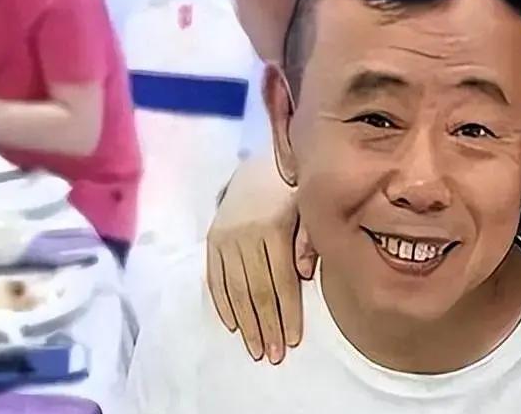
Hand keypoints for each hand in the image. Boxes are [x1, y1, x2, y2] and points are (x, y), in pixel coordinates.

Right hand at [205, 155, 313, 363]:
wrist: (261, 166)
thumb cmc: (293, 192)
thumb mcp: (308, 208)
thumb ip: (309, 239)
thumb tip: (305, 274)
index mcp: (272, 229)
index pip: (281, 281)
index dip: (287, 312)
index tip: (292, 340)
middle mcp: (245, 237)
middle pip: (256, 291)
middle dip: (265, 326)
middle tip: (272, 355)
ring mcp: (225, 240)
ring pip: (234, 289)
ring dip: (245, 323)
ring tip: (254, 349)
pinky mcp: (211, 241)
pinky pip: (215, 279)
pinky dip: (223, 304)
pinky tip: (232, 325)